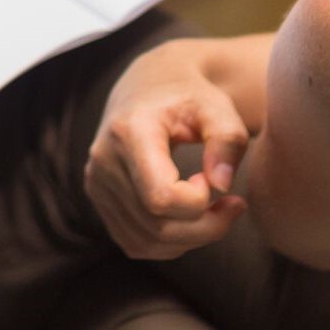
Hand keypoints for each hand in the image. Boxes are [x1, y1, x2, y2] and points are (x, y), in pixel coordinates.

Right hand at [84, 40, 250, 260]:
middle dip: (206, 227)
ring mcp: (96, 182)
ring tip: (214, 211)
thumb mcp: (217, 107)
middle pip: (156, 226)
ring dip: (190, 239)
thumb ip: (227, 139)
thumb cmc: (188, 97)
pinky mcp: (97, 198)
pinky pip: (135, 243)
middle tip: (233, 206)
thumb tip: (221, 185)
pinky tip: (189, 218)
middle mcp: (103, 160)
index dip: (199, 202)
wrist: (149, 86)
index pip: (161, 197)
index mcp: (128, 131)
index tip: (215, 180)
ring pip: (146, 242)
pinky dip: (170, 243)